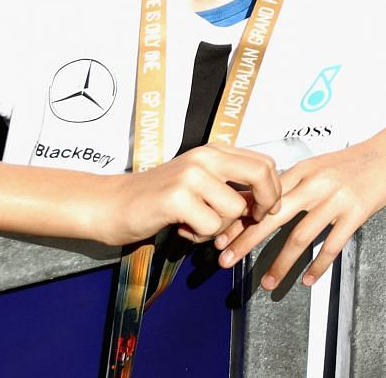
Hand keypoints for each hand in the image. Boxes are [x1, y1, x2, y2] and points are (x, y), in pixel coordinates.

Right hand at [95, 144, 280, 246]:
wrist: (111, 204)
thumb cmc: (157, 199)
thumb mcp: (200, 183)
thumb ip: (230, 186)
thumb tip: (267, 203)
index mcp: (215, 151)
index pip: (265, 163)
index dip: (273, 189)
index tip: (266, 210)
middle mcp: (206, 157)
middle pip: (261, 175)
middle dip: (265, 204)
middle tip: (252, 222)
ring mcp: (191, 175)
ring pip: (234, 208)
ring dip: (220, 227)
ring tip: (196, 224)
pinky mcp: (177, 197)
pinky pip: (210, 224)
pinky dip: (200, 235)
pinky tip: (182, 228)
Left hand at [215, 143, 385, 289]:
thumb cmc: (353, 161)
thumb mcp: (317, 165)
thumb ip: (291, 183)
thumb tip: (260, 205)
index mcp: (302, 171)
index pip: (262, 197)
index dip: (240, 219)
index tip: (222, 238)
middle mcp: (315, 184)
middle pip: (273, 217)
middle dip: (246, 241)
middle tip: (227, 260)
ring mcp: (336, 199)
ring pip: (300, 236)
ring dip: (281, 263)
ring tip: (268, 283)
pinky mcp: (355, 213)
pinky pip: (332, 245)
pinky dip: (318, 265)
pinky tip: (309, 279)